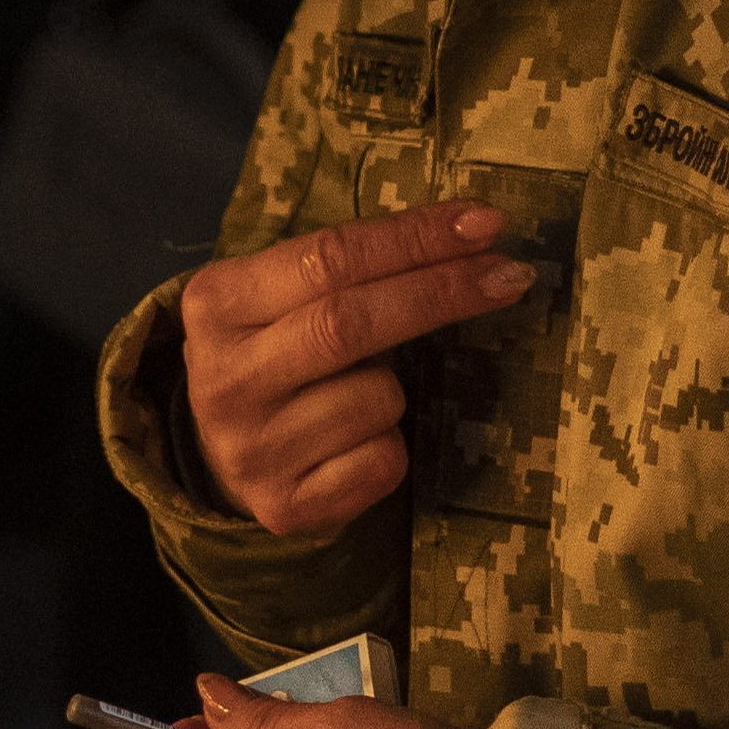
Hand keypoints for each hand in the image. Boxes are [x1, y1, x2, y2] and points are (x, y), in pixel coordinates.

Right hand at [179, 203, 534, 536]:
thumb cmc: (275, 352)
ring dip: (397, 388)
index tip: (486, 223)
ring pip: (377, 399)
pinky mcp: (284, 505)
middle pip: (350, 321)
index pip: (328, 257)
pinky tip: (352, 442)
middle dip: (441, 292)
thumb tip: (470, 232)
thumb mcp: (282, 295)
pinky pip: (382, 459)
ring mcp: (250, 448)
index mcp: (217, 303)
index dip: (415, 238)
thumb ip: (348, 265)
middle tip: (511, 275)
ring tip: (355, 392)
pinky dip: (388, 443)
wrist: (222, 454)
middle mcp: (223, 377)